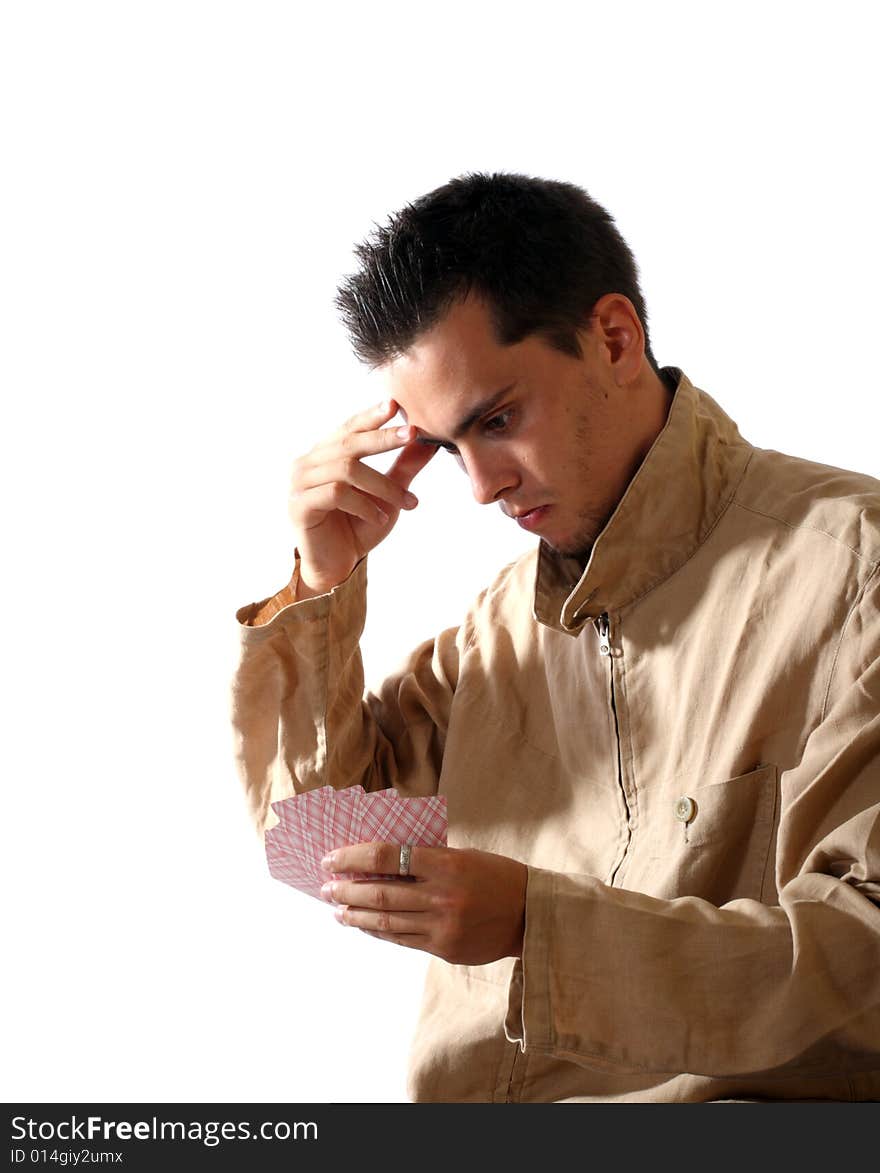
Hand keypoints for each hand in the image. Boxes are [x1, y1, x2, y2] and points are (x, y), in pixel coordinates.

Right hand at [288, 400, 436, 595]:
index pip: (349, 428)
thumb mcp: (387, 495)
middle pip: (348, 443)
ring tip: (406, 503)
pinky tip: (379, 518)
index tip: (396, 405)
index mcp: (326, 455)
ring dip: (383, 485)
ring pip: (347, 470)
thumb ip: (403, 468)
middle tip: (411, 434)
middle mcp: (308, 463)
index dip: (371, 416)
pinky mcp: (299, 505)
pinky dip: (364, 504)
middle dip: (383, 438)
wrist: (337, 566)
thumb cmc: (358, 527)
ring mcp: (300, 483)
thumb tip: (428, 442)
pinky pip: (336, 494)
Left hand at [320, 842, 527, 965]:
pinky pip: (401, 939)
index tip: (332, 858)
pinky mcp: (443, 948)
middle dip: (346, 889)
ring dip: (355, 913)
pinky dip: (378, 930)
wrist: (531, 914)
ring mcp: (441, 925)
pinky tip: (363, 924)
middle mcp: (441, 896)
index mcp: (446, 863)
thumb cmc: (496, 876)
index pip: (387, 856)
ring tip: (336, 909)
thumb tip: (380, 859)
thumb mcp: (464, 856)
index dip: (354, 857)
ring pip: (386, 919)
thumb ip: (427, 858)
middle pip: (380, 891)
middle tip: (326, 886)